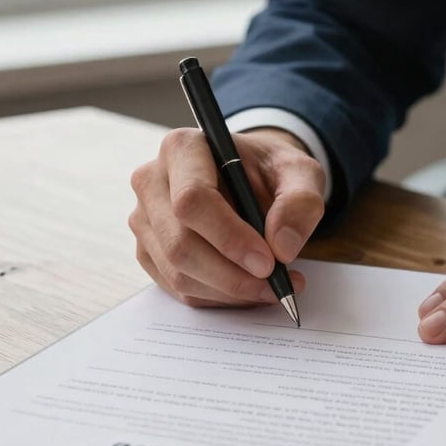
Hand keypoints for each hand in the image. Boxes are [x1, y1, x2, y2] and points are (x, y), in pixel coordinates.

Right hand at [129, 127, 325, 306]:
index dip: (229, 238)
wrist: (250, 178)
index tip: (268, 262)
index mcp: (183, 148)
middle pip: (180, 244)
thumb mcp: (300, 173)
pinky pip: (178, 287)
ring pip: (178, 272)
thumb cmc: (269, 170)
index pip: (192, 200)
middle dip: (232, 275)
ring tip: (273, 287)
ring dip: (229, 291)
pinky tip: (249, 288)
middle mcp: (152, 181)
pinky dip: (218, 297)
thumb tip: (282, 247)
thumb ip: (300, 202)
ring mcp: (145, 218)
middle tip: (277, 285)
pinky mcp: (148, 250)